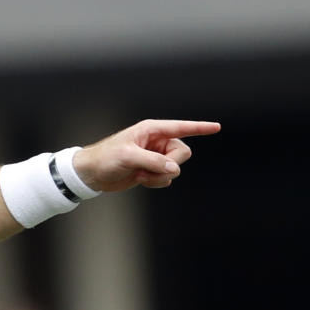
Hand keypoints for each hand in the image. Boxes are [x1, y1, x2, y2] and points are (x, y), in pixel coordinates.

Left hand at [72, 119, 220, 192]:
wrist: (92, 174)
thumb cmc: (105, 158)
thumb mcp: (128, 156)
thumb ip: (153, 161)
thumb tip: (173, 169)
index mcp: (151, 130)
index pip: (181, 127)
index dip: (200, 128)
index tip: (217, 127)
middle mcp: (156, 142)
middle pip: (183, 153)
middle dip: (170, 164)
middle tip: (150, 169)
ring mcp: (155, 157)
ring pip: (175, 168)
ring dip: (160, 176)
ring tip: (140, 175)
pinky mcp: (152, 170)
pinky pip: (166, 178)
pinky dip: (155, 182)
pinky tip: (139, 180)